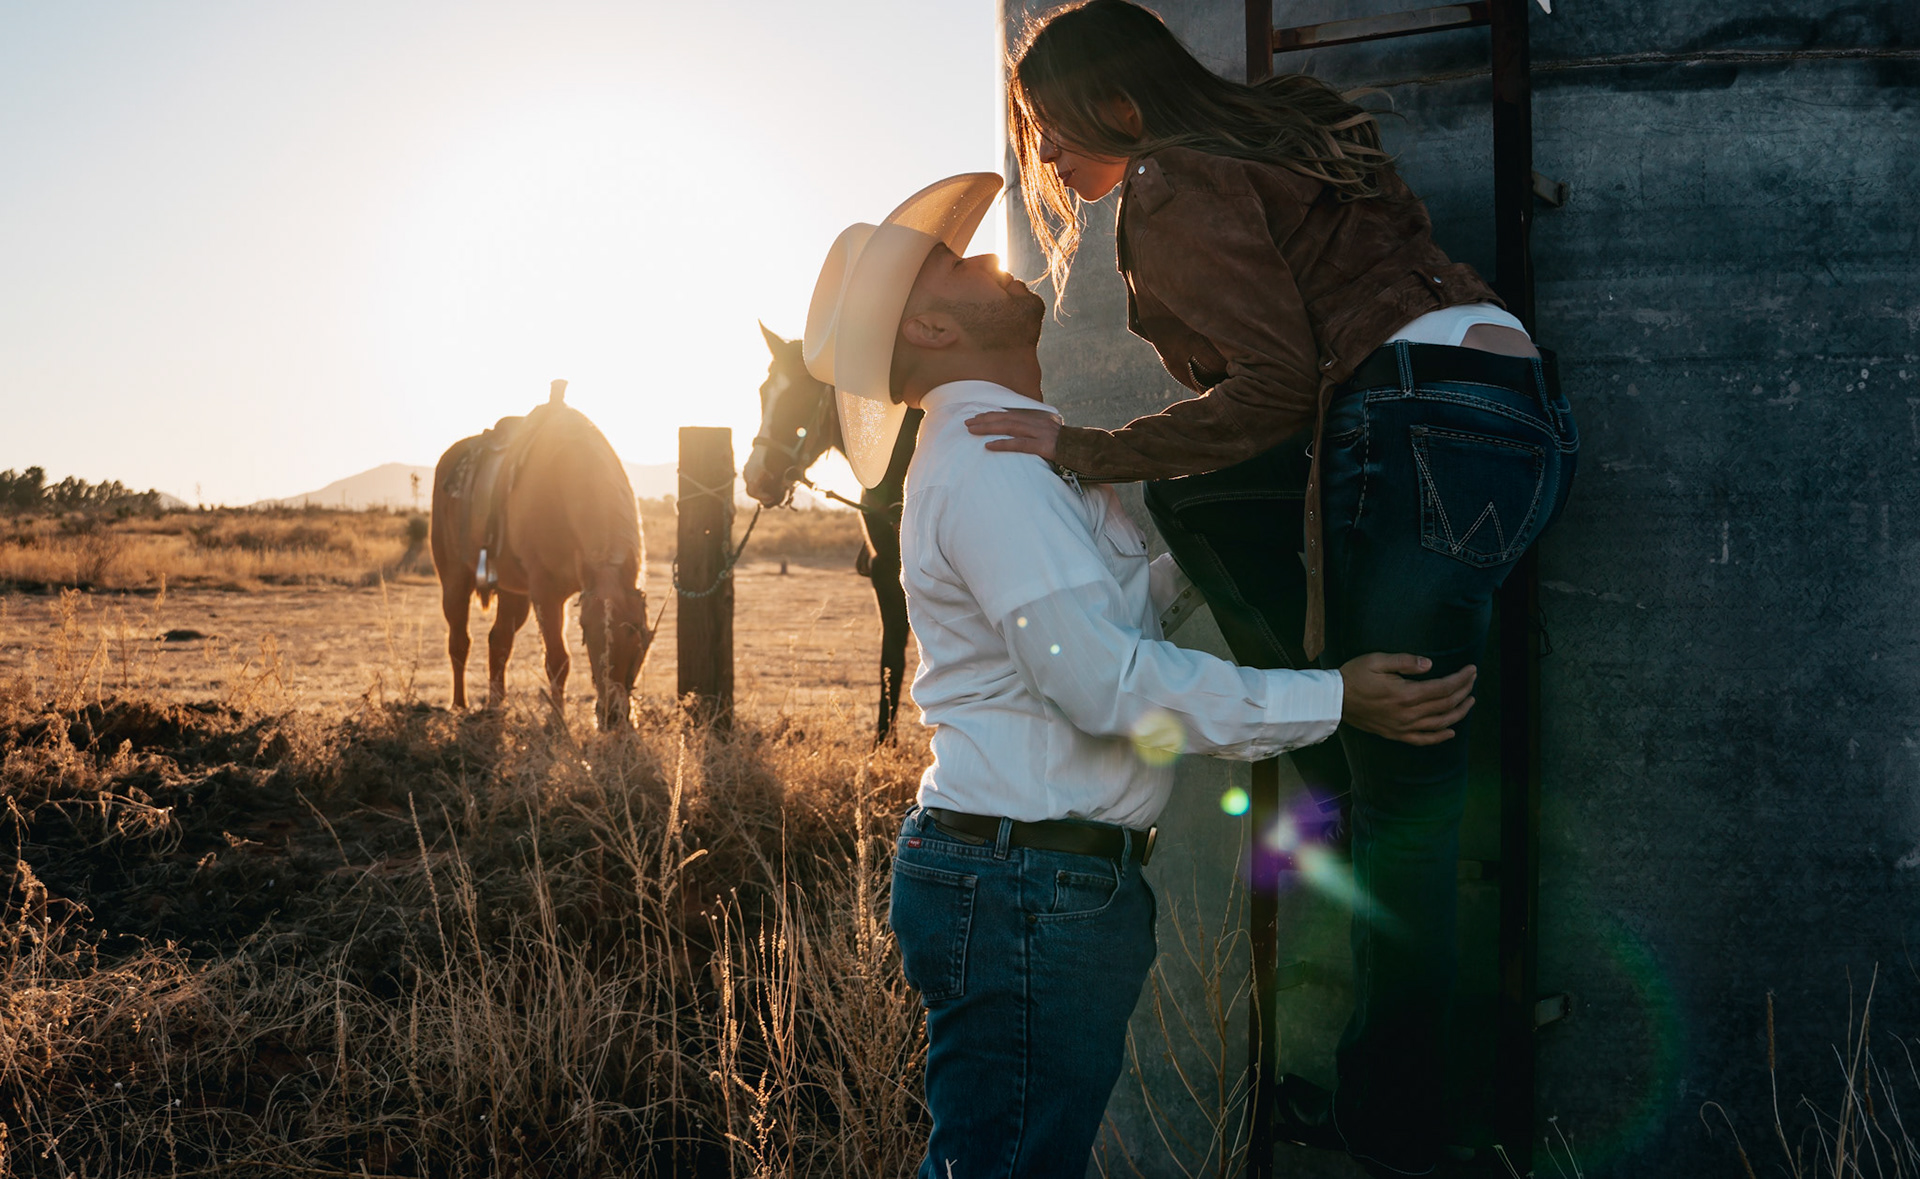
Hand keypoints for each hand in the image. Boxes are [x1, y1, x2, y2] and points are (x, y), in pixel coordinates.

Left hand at [965, 408, 1062, 461]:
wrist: (1087, 451)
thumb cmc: (1068, 446)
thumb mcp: (1051, 434)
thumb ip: (1036, 431)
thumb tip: (1021, 433)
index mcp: (1038, 417)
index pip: (1011, 413)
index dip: (993, 414)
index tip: (978, 416)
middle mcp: (1038, 421)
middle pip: (1006, 417)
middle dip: (986, 419)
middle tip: (968, 423)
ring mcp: (1041, 432)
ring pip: (1009, 427)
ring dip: (989, 427)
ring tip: (972, 430)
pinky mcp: (1043, 446)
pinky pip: (1019, 444)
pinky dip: (1003, 444)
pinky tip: (988, 445)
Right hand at [1337, 654, 1475, 745]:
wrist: (1334, 699)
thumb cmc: (1354, 676)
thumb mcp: (1377, 660)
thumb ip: (1405, 662)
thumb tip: (1429, 665)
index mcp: (1406, 694)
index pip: (1443, 688)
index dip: (1461, 679)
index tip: (1472, 670)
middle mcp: (1408, 714)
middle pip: (1446, 705)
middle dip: (1463, 691)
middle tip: (1472, 681)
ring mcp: (1402, 727)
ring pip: (1440, 723)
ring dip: (1459, 713)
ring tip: (1470, 702)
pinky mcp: (1395, 734)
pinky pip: (1423, 740)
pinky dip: (1440, 737)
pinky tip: (1451, 732)